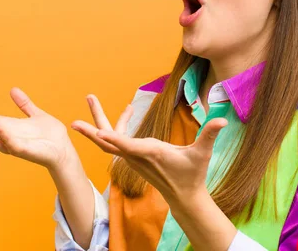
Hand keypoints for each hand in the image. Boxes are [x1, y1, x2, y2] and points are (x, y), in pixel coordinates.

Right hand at [0, 87, 74, 169]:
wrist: (63, 149)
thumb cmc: (50, 136)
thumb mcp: (35, 114)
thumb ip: (24, 104)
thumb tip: (13, 90)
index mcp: (4, 127)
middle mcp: (3, 136)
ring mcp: (10, 144)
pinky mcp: (23, 150)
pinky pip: (9, 141)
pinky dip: (1, 132)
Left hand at [72, 95, 227, 203]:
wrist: (184, 196)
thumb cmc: (193, 175)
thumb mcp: (202, 154)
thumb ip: (210, 135)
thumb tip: (222, 121)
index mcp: (150, 153)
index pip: (126, 144)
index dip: (111, 137)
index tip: (94, 131)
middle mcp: (136, 155)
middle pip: (107, 140)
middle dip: (91, 126)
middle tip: (75, 115)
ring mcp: (133, 157)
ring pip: (108, 139)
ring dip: (99, 121)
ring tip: (92, 99)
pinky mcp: (134, 158)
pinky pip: (117, 140)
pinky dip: (115, 126)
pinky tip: (128, 111)